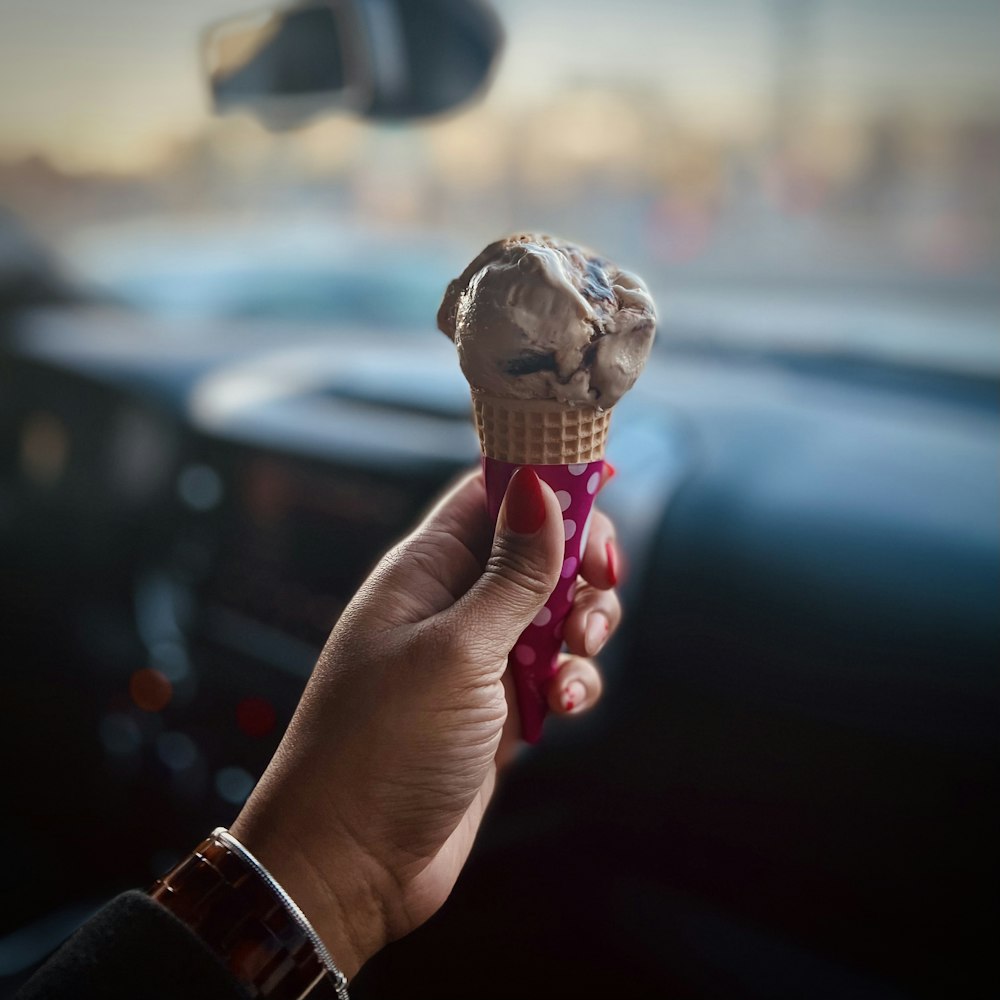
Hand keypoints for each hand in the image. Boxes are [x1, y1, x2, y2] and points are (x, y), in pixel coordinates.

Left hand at [231, 468, 621, 976]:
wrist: (349, 866)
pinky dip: (573, 681)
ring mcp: (476, 658)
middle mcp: (451, 605)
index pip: (490, 493)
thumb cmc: (382, 748)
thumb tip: (540, 488)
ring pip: (556, 612)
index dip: (546, 484)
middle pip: (536, 549)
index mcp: (425, 569)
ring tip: (572, 663)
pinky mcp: (497, 709)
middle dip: (580, 564)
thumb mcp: (457, 651)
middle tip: (600, 587)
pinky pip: (555, 671)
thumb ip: (511, 574)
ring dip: (584, 629)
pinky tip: (564, 706)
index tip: (599, 497)